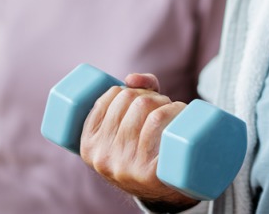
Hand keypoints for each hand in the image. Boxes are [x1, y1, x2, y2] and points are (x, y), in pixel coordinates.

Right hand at [80, 73, 198, 209]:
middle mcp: (102, 157)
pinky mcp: (148, 173)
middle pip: (129, 100)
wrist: (162, 190)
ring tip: (174, 110)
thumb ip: (133, 93)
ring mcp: (124, 166)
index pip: (108, 98)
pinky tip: (180, 112)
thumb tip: (133, 78)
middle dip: (150, 95)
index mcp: (87, 145)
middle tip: (162, 107)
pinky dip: (172, 109)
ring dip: (165, 101)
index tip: (143, 98)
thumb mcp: (126, 127)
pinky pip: (155, 124)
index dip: (129, 90)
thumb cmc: (143, 149)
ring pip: (144, 107)